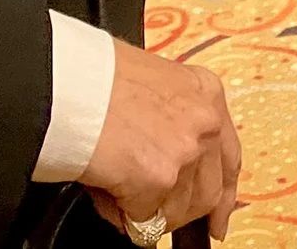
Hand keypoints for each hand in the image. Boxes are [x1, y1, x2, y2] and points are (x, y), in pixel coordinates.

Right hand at [83, 41, 241, 239]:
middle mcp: (204, 122)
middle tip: (155, 217)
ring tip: (114, 192)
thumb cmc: (96, 76)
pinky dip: (123, 216)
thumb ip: (171, 124)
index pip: (228, 156)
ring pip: (176, 212)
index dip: (224, 195)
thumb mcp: (153, 86)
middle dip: (181, 213)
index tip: (218, 220)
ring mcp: (185, 152)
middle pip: (208, 192)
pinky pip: (144, 219)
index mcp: (205, 92)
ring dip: (147, 212)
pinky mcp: (159, 179)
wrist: (69, 81)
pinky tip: (105, 194)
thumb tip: (167, 169)